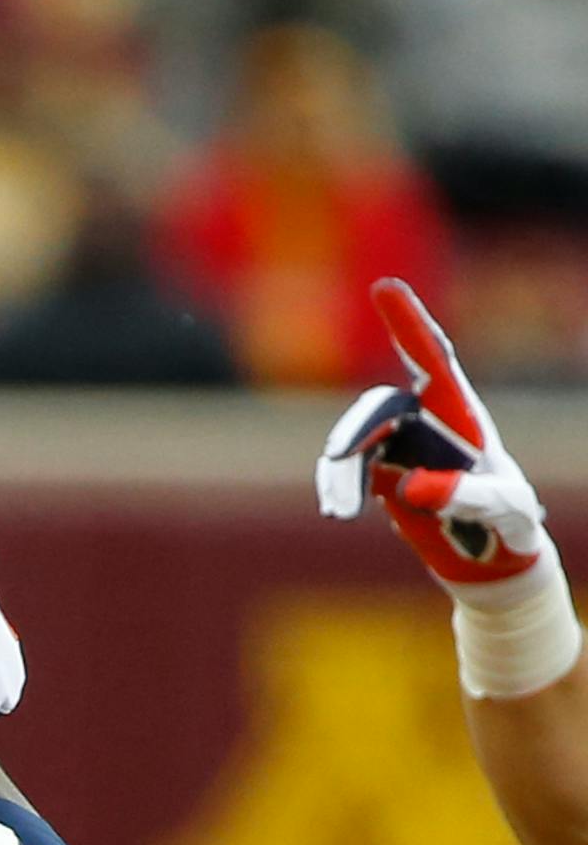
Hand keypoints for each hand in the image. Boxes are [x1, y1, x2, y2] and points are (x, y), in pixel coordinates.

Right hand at [316, 278, 551, 593]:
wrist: (490, 558)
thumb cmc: (510, 524)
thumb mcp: (504, 511)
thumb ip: (464, 494)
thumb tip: (408, 485)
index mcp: (463, 416)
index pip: (434, 359)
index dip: (409, 324)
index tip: (384, 287)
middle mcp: (426, 422)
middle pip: (379, 408)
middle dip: (355, 432)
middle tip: (335, 459)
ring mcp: (398, 446)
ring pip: (354, 443)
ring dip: (341, 474)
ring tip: (340, 512)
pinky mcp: (376, 472)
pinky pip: (343, 470)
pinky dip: (335, 486)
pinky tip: (338, 510)